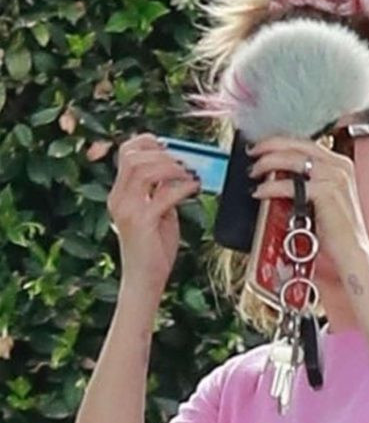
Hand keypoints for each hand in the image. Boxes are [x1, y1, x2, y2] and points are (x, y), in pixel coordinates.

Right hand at [107, 133, 200, 292]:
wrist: (145, 280)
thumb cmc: (153, 250)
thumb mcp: (158, 213)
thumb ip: (162, 191)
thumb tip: (177, 170)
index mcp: (120, 194)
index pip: (125, 153)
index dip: (147, 142)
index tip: (170, 145)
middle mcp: (118, 199)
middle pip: (133, 156)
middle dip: (163, 152)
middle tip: (185, 160)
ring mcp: (127, 209)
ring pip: (144, 169)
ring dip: (172, 166)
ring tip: (190, 173)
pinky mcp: (141, 221)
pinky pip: (163, 194)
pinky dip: (182, 187)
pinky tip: (194, 188)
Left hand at [247, 135, 368, 266]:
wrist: (352, 251)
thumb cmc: (338, 231)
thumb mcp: (324, 199)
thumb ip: (308, 183)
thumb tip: (280, 174)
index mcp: (340, 164)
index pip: (306, 143)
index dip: (281, 142)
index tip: (262, 147)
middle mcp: (339, 166)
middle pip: (298, 145)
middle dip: (270, 145)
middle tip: (252, 152)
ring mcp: (334, 177)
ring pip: (292, 159)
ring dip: (268, 163)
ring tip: (254, 172)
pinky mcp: (326, 192)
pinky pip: (290, 184)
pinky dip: (271, 187)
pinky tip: (261, 192)